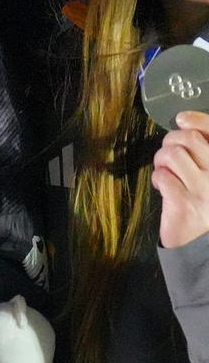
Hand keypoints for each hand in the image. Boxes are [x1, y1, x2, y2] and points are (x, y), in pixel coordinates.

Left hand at [153, 110, 208, 247]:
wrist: (203, 244)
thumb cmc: (206, 204)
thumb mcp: (208, 176)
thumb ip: (204, 153)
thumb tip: (186, 123)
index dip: (197, 121)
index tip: (182, 119)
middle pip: (189, 139)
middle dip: (171, 141)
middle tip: (169, 153)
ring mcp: (203, 189)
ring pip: (172, 155)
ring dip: (162, 160)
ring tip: (166, 170)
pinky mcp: (183, 203)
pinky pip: (162, 176)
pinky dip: (158, 178)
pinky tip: (164, 187)